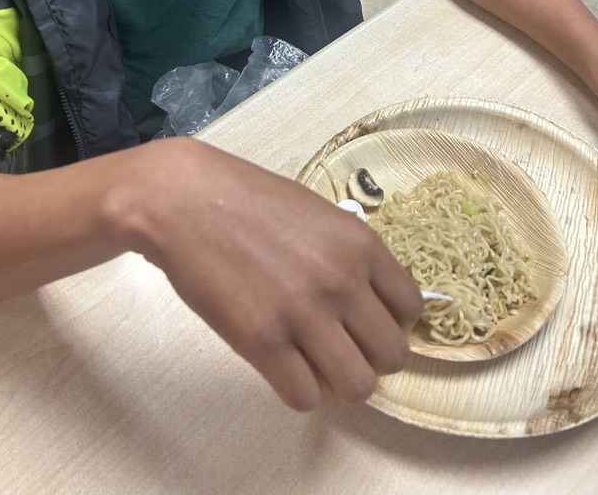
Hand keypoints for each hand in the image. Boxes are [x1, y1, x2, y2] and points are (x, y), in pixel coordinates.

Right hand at [119, 138, 422, 410]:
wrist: (186, 200)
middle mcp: (342, 281)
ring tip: (314, 362)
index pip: (411, 309)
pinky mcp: (262, 342)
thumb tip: (372, 301)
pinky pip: (306, 398)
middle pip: (393, 356)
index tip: (367, 322)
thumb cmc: (249, 201)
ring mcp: (303, 314)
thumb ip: (350, 254)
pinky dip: (298, 389)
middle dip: (371, 358)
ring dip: (339, 382)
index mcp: (361, 244)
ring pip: (358, 387)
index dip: (391, 322)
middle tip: (342, 347)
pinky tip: (282, 364)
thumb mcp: (319, 213)